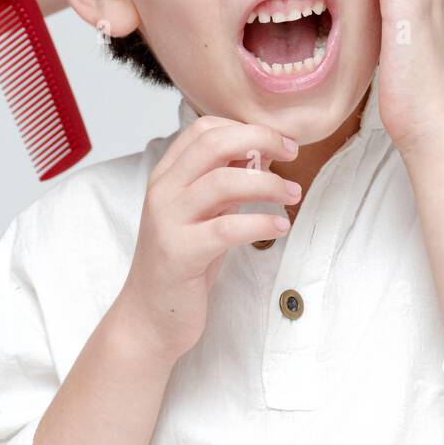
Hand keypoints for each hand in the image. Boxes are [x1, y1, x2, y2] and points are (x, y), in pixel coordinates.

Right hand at [116, 117, 300, 362]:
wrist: (150, 316)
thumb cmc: (184, 261)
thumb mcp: (204, 212)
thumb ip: (225, 181)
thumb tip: (262, 151)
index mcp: (167, 175)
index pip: (204, 129)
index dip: (246, 128)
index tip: (279, 142)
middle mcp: (163, 191)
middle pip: (213, 144)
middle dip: (260, 140)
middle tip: (293, 154)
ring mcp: (169, 221)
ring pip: (223, 182)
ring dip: (268, 184)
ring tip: (294, 194)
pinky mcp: (180, 253)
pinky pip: (227, 228)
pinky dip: (260, 223)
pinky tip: (280, 227)